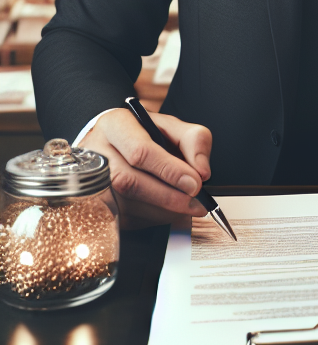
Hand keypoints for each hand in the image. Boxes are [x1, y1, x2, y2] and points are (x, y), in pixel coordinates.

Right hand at [81, 107, 211, 228]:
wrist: (113, 143)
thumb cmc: (144, 134)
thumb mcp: (172, 126)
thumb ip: (194, 140)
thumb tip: (202, 171)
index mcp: (116, 125)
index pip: (140, 151)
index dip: (170, 170)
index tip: (195, 183)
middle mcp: (95, 153)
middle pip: (129, 182)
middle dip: (168, 196)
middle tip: (196, 202)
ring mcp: (87, 181)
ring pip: (125, 205)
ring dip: (162, 211)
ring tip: (187, 208)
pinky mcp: (91, 205)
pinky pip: (122, 219)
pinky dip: (151, 219)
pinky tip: (167, 211)